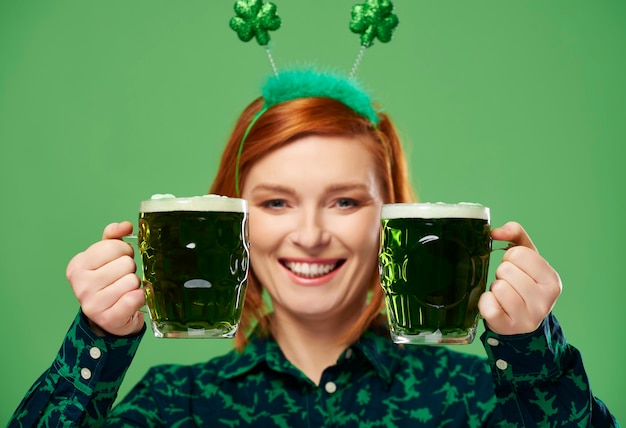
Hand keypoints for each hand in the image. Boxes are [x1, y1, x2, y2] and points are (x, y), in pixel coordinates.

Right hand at [66, 221, 144, 336]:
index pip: (114, 246)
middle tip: (123, 276)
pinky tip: (132, 299)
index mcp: (77, 265)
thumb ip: (114, 236)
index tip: (120, 259)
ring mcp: (92, 304)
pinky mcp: (108, 318)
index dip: (125, 251)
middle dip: (130, 268)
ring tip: (126, 289)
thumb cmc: (109, 281)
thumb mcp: (106, 256)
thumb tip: (126, 226)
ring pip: (132, 280)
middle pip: (125, 263)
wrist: (109, 316)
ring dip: (135, 284)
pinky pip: (135, 298)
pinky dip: (140, 296)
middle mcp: (81, 284)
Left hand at [478, 221, 561, 334]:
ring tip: (504, 295)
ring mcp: (528, 317)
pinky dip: (486, 302)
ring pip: (498, 287)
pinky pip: (488, 305)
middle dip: (502, 273)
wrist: (521, 320)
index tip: (517, 268)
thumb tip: (495, 232)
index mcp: (552, 280)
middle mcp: (545, 300)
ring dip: (495, 288)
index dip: (511, 258)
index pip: (519, 254)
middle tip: (509, 283)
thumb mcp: (526, 257)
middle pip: (506, 270)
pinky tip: (495, 305)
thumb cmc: (523, 283)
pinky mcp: (509, 327)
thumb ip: (515, 234)